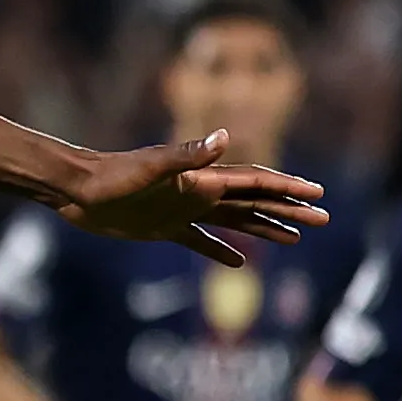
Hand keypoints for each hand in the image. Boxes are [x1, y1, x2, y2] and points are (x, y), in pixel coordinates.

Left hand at [65, 130, 326, 264]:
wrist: (78, 189)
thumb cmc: (112, 177)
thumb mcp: (151, 168)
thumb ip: (188, 155)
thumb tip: (224, 136)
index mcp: (203, 180)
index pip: (256, 183)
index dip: (288, 188)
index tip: (317, 195)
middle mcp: (199, 193)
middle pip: (254, 202)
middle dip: (289, 209)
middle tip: (323, 219)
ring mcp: (183, 211)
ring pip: (235, 221)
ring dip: (265, 228)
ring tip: (295, 238)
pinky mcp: (164, 228)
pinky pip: (201, 243)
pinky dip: (220, 252)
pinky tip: (239, 264)